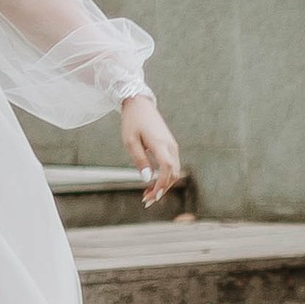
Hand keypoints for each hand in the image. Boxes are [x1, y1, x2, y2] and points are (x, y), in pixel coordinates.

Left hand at [121, 91, 184, 209]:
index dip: (162, 186)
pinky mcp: (170, 145)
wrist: (139, 103)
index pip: (167, 170)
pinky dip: (165, 177)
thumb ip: (140, 160)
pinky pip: (171, 166)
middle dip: (161, 190)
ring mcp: (172, 145)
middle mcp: (170, 146)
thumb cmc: (132, 121)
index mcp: (160, 144)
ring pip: (174, 172)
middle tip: (146, 200)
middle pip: (173, 175)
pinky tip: (153, 182)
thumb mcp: (130, 140)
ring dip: (163, 185)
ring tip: (148, 194)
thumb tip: (148, 179)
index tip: (152, 196)